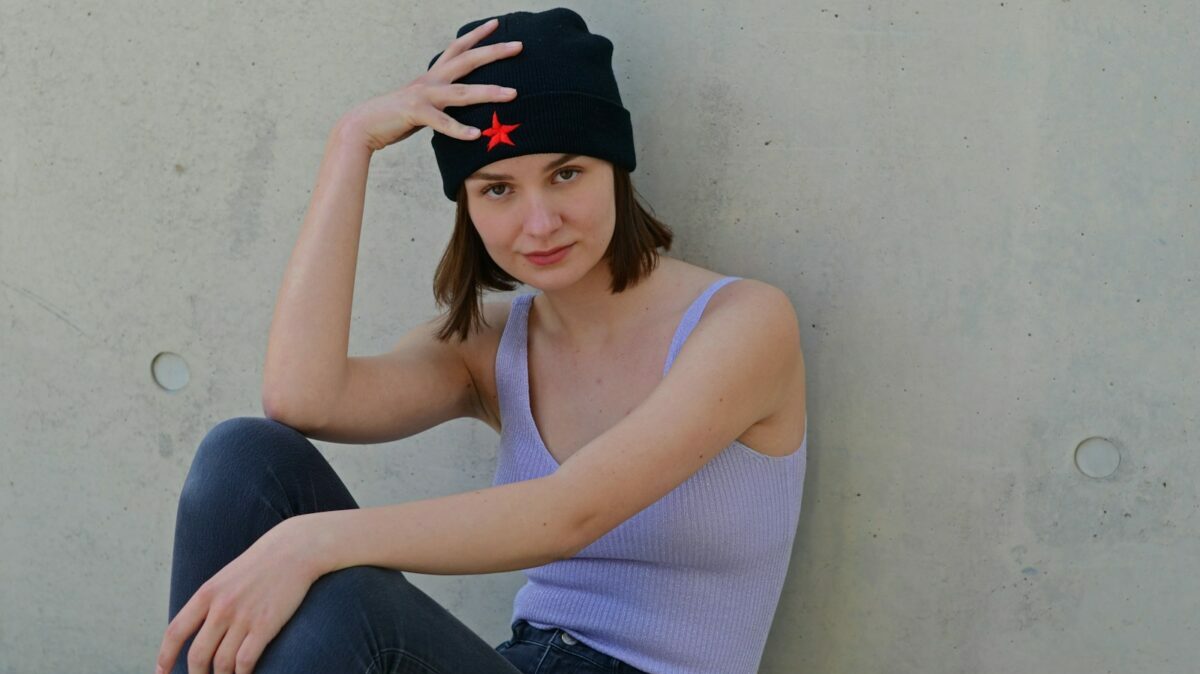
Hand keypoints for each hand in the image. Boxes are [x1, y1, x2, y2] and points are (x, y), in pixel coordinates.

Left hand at [154, 516, 323, 673]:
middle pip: (197, 655)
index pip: (175, 632)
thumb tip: (195, 631)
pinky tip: (244, 673)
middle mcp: (221, 607)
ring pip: (222, 663)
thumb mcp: (225, 578)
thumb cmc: (260, 565)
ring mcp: (243, 617)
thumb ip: (209, 603)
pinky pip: (245, 661)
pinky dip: (242, 673)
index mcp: (206, 594)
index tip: (161, 673)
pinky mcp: (265, 625)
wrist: (294, 550)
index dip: (164, 657)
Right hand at [338, 17, 523, 151]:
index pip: (458, 49)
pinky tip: (476, 135)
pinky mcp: (415, 113)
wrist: (364, 124)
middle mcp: (431, 80)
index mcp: (433, 76)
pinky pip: (441, 122)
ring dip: (488, 92)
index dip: (476, 35)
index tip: (496, 23)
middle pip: (467, 60)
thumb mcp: (424, 103)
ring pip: (461, 91)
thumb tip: (459, 104)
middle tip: (518, 45)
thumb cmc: (396, 116)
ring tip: (512, 94)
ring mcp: (423, 95)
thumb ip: (441, 100)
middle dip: (494, 52)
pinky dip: (459, 129)